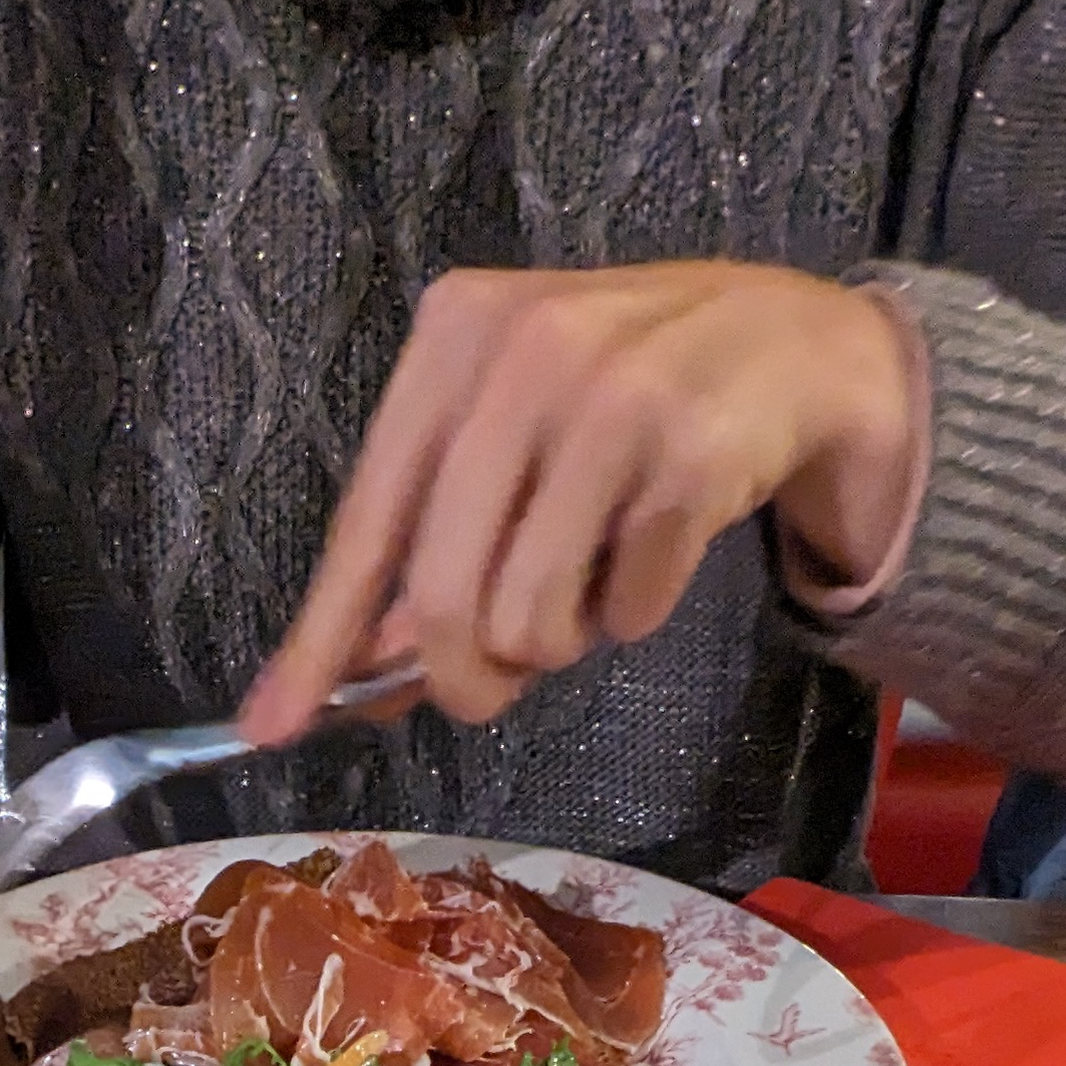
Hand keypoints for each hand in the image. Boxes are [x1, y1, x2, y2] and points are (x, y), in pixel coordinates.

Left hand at [241, 262, 926, 743]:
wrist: (794, 346)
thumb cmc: (628, 402)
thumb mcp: (514, 437)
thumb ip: (434, 542)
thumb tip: (355, 674)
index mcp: (455, 338)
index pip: (367, 521)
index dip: (322, 637)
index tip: (270, 726)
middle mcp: (525, 351)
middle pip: (445, 595)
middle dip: (466, 674)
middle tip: (494, 683)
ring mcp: (613, 396)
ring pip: (529, 618)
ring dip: (556, 643)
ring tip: (588, 585)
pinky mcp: (692, 452)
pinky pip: (624, 613)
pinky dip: (633, 616)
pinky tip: (658, 551)